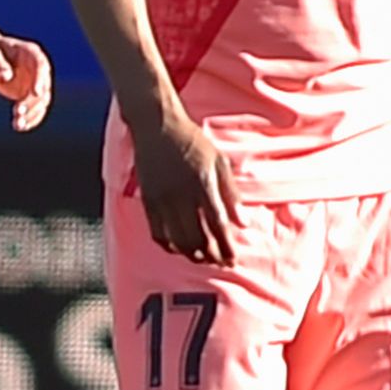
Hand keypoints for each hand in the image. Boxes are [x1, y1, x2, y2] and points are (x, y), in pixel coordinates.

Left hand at [0, 33, 52, 131]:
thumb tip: (5, 78)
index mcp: (31, 53)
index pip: (40, 65)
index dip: (39, 80)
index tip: (36, 93)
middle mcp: (38, 69)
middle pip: (43, 87)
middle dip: (32, 102)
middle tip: (18, 112)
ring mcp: (35, 83)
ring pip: (41, 101)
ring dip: (31, 114)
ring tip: (18, 124)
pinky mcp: (29, 95)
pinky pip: (35, 109)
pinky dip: (30, 119)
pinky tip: (21, 127)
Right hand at [133, 112, 239, 265]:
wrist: (158, 127)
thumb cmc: (192, 142)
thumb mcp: (219, 162)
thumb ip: (231, 193)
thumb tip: (242, 222)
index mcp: (203, 184)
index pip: (217, 225)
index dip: (226, 246)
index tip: (232, 260)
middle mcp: (181, 195)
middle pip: (197, 237)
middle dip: (210, 255)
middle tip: (219, 263)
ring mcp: (162, 199)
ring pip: (177, 239)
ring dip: (191, 254)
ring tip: (202, 259)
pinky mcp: (148, 200)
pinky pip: (157, 232)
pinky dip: (168, 245)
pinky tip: (178, 249)